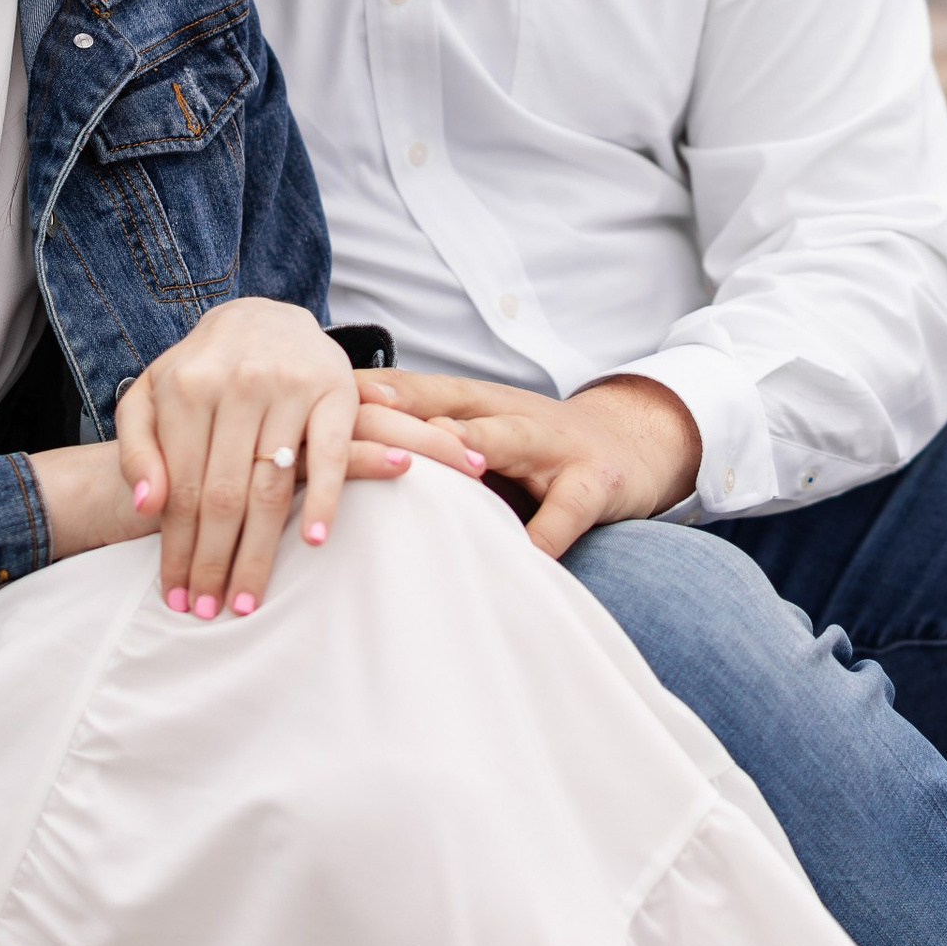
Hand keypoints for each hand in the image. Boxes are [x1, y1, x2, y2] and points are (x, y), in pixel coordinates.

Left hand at [113, 300, 485, 617]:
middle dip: (214, 561)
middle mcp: (237, 385)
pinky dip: (325, 499)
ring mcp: (288, 387)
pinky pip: (330, 454)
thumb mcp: (151, 396)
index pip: (181, 488)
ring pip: (271, 486)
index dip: (178, 548)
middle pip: (223, 496)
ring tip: (247, 598)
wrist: (263, 316)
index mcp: (186, 389)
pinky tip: (314, 541)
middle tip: (209, 610)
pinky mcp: (334, 390)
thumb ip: (136, 447)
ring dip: (259, 551)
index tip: (176, 595)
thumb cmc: (201, 370)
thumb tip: (147, 505)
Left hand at [356, 369, 701, 557]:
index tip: (316, 389)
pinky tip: (528, 557)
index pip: (413, 389)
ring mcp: (553, 444)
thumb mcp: (480, 433)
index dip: (368, 388)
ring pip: (510, 436)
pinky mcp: (592, 480)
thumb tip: (333, 458)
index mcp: (476, 402)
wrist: (630, 444)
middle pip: (450, 403)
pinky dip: (547, 533)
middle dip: (405, 403)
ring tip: (448, 455)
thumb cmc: (536, 448)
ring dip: (477, 442)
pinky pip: (566, 510)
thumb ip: (422, 440)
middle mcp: (509, 412)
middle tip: (357, 406)